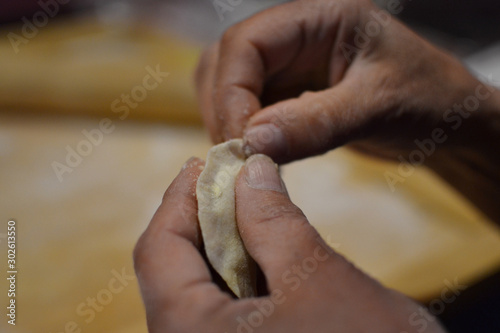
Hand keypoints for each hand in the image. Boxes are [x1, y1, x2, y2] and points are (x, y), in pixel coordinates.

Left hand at [134, 156, 445, 331]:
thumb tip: (249, 169)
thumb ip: (274, 221)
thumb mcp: (318, 279)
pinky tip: (268, 254)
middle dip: (206, 218)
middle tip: (237, 178)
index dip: (181, 197)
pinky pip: (224, 312)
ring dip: (226, 245)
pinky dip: (242, 275)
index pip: (158, 250)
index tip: (208, 161)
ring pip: (200, 290)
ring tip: (255, 207)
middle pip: (174, 269)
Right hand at [196, 0, 499, 222]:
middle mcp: (294, 36)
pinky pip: (248, 109)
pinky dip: (244, 133)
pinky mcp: (288, 94)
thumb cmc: (427, 99)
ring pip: (228, 85)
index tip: (241, 144)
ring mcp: (288, 66)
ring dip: (227, 121)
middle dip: (224, 109)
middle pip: (225, 62)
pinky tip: (260, 156)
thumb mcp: (377, 106)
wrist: (445, 118)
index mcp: (317, 18)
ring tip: (247, 158)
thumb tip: (252, 143)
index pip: (246, 44)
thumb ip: (316, 122)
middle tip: (239, 157)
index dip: (232, 93)